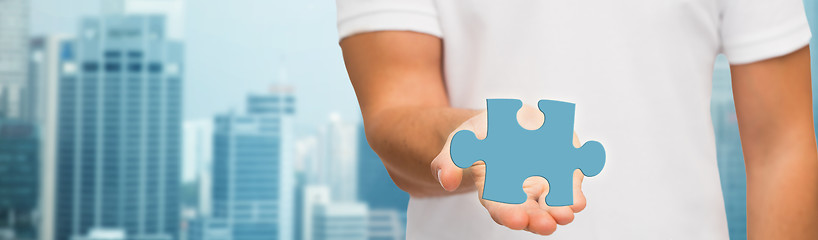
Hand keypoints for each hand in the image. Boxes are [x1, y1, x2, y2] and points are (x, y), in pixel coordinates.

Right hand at [430, 104, 586, 234]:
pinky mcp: (564, 173)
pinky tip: (578, 201)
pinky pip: (571, 186)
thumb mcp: (462, 140)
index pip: (500, 207)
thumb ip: (449, 160)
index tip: (517, 220)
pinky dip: (575, 194)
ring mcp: (545, 185)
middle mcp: (521, 193)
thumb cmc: (484, 134)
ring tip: (565, 215)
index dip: (508, 214)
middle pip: (529, 212)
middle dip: (537, 220)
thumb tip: (447, 182)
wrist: (511, 120)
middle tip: (546, 225)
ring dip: (560, 211)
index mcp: (495, 189)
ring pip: (553, 204)